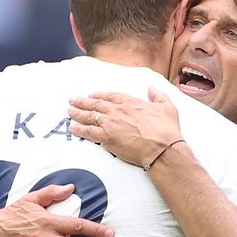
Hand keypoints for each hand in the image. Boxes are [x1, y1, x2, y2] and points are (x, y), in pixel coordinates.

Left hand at [68, 87, 182, 168]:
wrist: (162, 147)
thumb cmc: (166, 129)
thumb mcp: (167, 107)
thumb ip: (158, 96)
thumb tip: (152, 88)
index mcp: (131, 102)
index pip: (111, 96)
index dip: (100, 95)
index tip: (92, 94)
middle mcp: (118, 111)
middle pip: (96, 104)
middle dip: (83, 102)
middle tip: (73, 100)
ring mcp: (110, 124)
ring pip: (89, 116)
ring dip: (78, 113)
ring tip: (69, 111)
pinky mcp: (106, 138)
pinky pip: (88, 132)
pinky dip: (79, 129)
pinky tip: (72, 128)